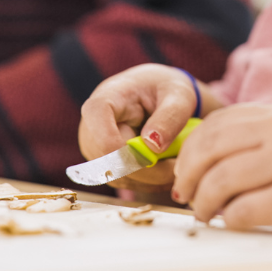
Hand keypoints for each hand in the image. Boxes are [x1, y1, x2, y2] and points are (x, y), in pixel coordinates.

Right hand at [78, 63, 216, 190]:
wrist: (157, 91)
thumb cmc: (166, 88)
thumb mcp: (178, 94)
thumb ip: (171, 116)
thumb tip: (153, 147)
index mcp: (106, 99)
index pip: (101, 133)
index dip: (125, 153)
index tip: (156, 157)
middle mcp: (91, 127)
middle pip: (111, 163)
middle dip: (149, 170)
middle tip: (180, 164)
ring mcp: (95, 149)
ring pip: (119, 178)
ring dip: (151, 178)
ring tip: (176, 162)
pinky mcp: (103, 165)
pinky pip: (124, 182)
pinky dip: (148, 181)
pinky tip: (165, 168)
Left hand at [171, 104, 271, 241]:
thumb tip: (226, 150)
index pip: (219, 121)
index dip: (194, 146)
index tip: (187, 168)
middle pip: (212, 148)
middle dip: (189, 174)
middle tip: (185, 194)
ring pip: (221, 180)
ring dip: (203, 202)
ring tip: (204, 215)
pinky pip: (245, 211)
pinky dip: (229, 220)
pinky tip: (231, 224)